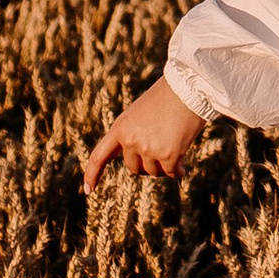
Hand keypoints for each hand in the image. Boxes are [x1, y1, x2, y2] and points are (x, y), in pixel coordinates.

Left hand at [83, 72, 205, 190]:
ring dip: (164, 166)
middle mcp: (130, 140)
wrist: (189, 87)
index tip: (89, 190)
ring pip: (154, 172)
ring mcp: (148, 149)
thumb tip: (141, 165)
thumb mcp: (141, 114)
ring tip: (175, 149)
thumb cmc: (167, 97)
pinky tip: (183, 167)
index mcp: (120, 128)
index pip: (100, 156)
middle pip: (134, 168)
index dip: (92, 174)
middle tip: (161, 151)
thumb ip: (134, 135)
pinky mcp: (168, 156)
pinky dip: (178, 172)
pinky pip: (171, 173)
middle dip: (146, 164)